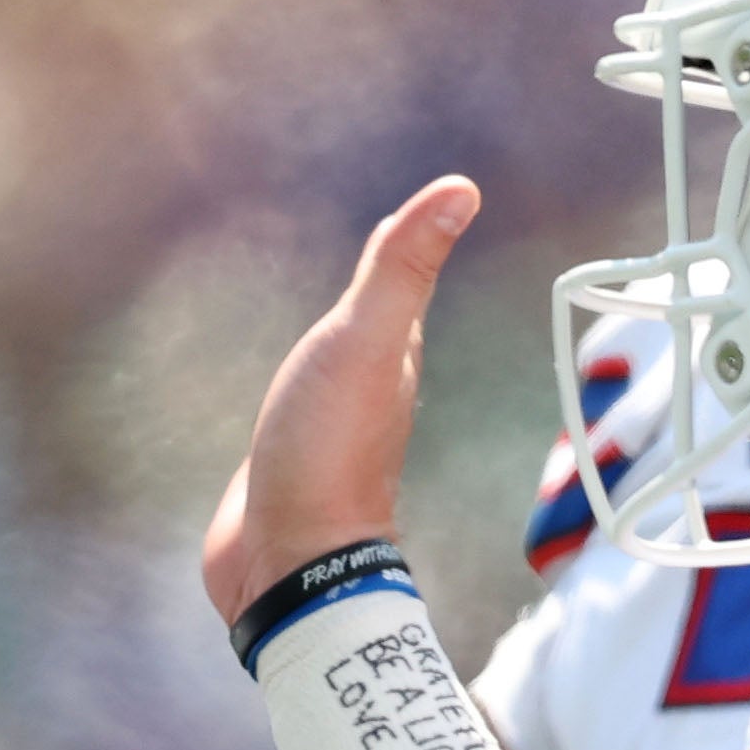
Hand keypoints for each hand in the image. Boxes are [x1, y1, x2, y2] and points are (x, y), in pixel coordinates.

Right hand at [200, 177, 480, 627]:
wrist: (288, 560)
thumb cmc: (327, 451)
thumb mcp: (366, 344)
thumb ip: (401, 269)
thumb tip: (464, 188)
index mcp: (393, 360)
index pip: (403, 289)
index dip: (405, 245)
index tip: (422, 205)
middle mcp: (367, 392)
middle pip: (378, 328)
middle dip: (379, 288)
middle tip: (385, 243)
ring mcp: (326, 429)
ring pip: (338, 368)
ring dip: (341, 339)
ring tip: (342, 315)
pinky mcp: (285, 463)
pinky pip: (297, 408)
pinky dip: (298, 384)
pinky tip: (290, 387)